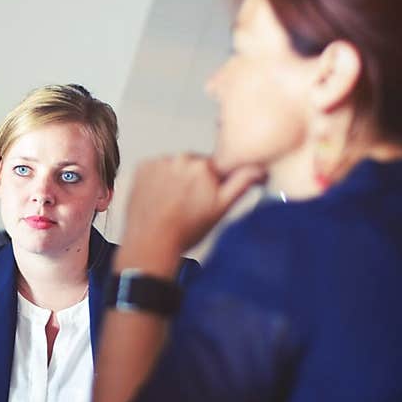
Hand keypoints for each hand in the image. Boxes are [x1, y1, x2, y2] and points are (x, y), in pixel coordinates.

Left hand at [122, 154, 263, 255]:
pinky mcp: (142, 167)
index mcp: (204, 166)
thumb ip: (241, 183)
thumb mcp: (221, 209)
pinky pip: (155, 168)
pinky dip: (156, 180)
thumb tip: (259, 168)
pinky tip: (158, 198)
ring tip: (171, 204)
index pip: (214, 167)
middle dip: (192, 180)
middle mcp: (181, 158)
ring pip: (173, 166)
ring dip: (174, 179)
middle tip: (187, 205)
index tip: (204, 198)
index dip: (211, 184)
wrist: (151, 242)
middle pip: (193, 165)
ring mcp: (159, 162)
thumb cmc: (185, 231)